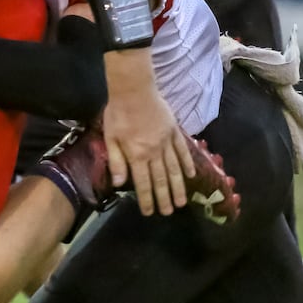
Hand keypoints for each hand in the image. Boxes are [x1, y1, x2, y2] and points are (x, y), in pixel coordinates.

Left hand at [99, 51, 195, 216]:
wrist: (134, 90)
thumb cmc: (118, 113)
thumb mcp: (110, 138)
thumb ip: (116, 161)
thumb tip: (120, 183)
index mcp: (137, 155)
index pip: (142, 183)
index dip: (146, 199)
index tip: (150, 212)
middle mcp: (154, 152)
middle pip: (161, 179)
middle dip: (165, 198)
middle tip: (169, 212)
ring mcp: (166, 142)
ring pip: (174, 169)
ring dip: (178, 186)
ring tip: (182, 201)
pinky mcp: (174, 132)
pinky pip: (183, 150)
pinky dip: (187, 163)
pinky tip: (191, 175)